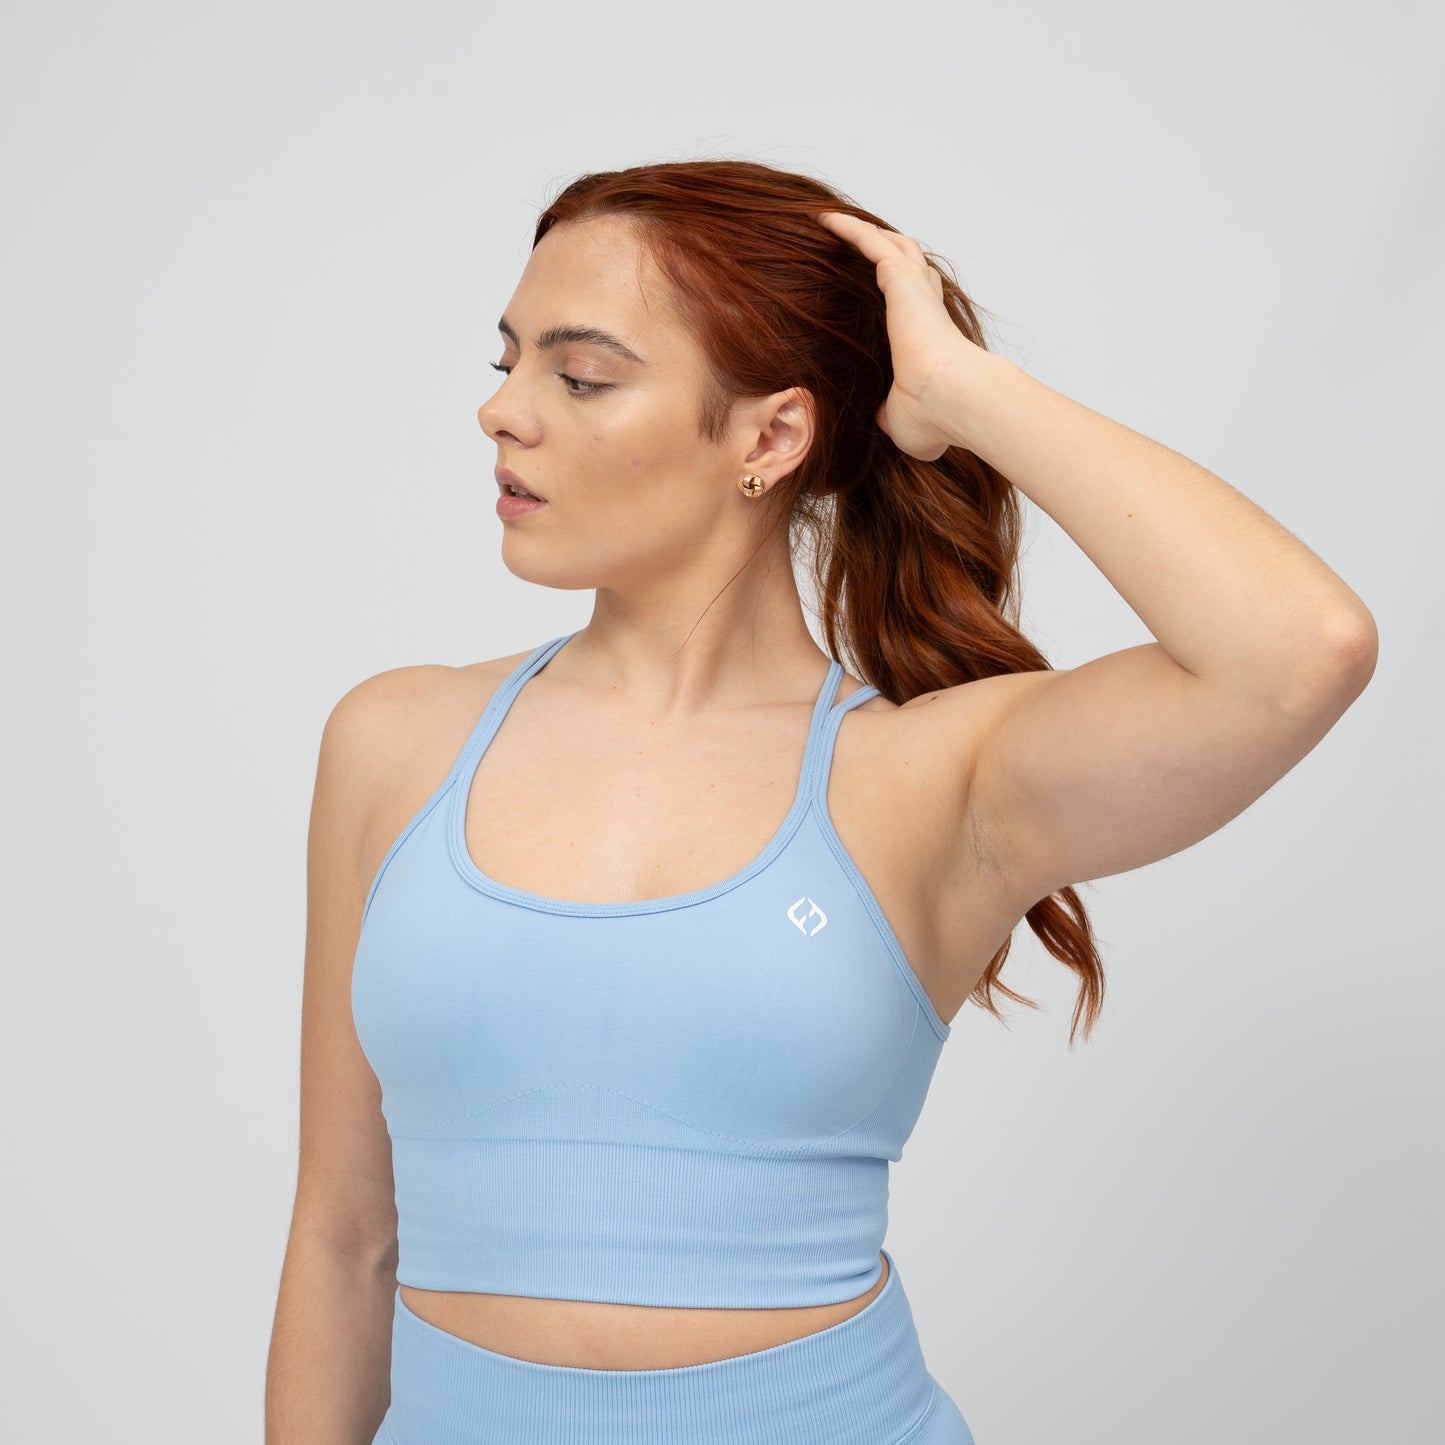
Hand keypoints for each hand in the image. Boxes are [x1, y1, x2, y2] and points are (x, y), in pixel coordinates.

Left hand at [815, 210, 983, 461]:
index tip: (886, 286)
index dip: (905, 290)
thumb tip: (880, 418)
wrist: (949, 397)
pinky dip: (848, 228)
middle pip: (907, 264)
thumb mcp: (901, 419)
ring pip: (891, 246)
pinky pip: (870, 241)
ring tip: (837, 224)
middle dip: (886, 250)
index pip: (916, 302)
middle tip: (862, 242)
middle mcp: (925, 307)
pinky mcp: (902, 278)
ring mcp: (916, 290)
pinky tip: (824, 219)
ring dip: (866, 232)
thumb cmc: (933, 416)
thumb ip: (889, 411)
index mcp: (928, 337)